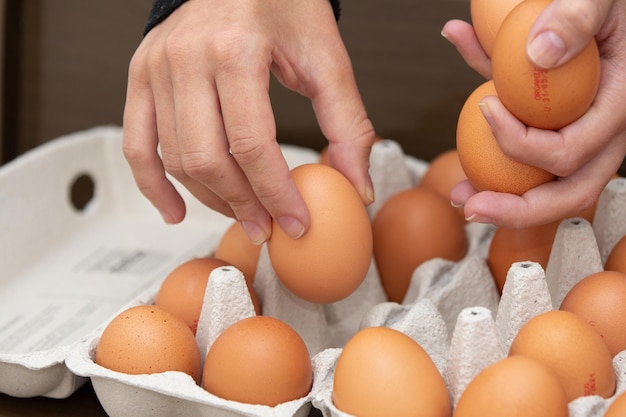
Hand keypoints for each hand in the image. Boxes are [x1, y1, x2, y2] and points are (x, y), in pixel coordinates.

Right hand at [123, 0, 375, 243]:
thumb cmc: (284, 4)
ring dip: (209, 198)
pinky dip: (153, 185)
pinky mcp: (141, 75)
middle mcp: (187, 58)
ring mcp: (156, 67)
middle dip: (242, 205)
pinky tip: (176, 211)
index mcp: (235, 50)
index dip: (276, 194)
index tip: (296, 223)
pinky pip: (136, 144)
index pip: (252, 145)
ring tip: (241, 214)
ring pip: (175, 157)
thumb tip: (358, 186)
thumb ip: (347, 124)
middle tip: (268, 228)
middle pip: (208, 158)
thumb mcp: (326, 57)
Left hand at [442, 0, 625, 227]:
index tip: (485, 107)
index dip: (522, 145)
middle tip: (471, 207)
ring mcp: (590, 141)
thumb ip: (576, 16)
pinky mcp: (567, 137)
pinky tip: (469, 172)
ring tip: (463, 199)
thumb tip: (539, 53)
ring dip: (508, 204)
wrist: (604, 11)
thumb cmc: (605, 5)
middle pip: (573, 193)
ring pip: (557, 191)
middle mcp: (610, 134)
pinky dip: (504, 171)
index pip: (572, 150)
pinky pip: (538, 166)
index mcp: (621, 104)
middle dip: (519, 210)